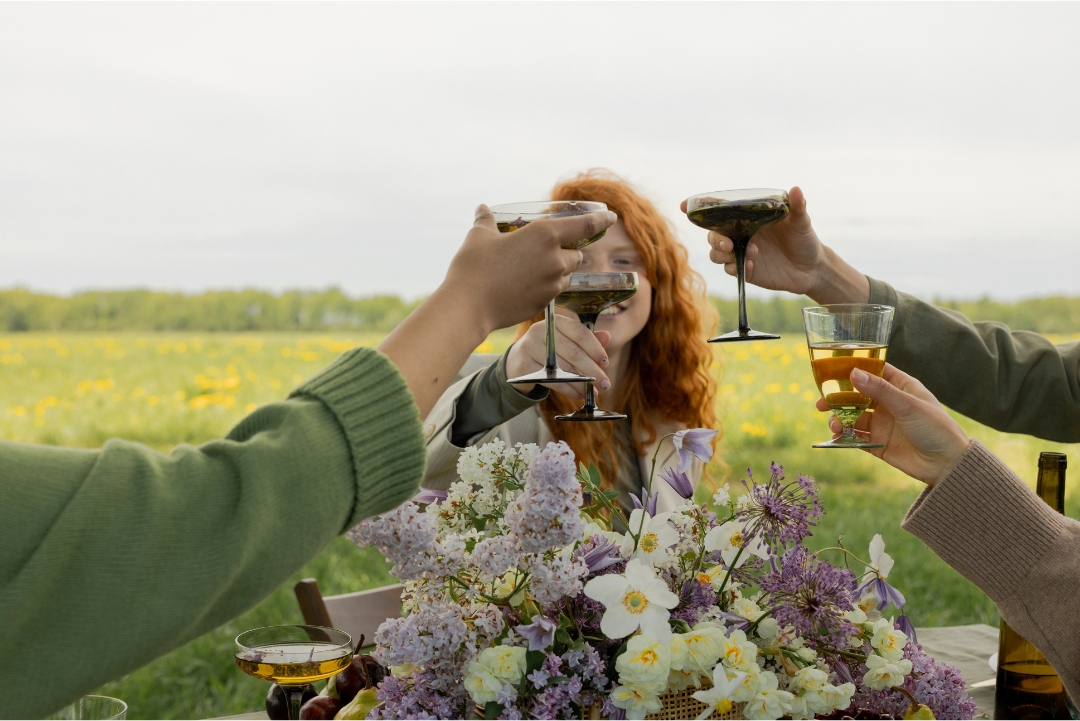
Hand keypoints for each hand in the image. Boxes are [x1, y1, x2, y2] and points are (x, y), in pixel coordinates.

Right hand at [442, 205, 617, 334]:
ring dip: (559, 270)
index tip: (612, 217)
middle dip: (567, 251)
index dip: (601, 220)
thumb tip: (482, 208)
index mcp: (544, 234)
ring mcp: (552, 284)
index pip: (585, 224)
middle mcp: (555, 259)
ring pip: (567, 274)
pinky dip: (548, 286)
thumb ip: (486, 221)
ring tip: (534, 269)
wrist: (467, 307)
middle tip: (545, 250)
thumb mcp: (479, 237)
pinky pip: (555, 291)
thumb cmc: (473, 267)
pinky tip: (526, 286)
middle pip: (576, 253)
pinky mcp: (545, 303)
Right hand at [506, 318, 611, 398]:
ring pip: (563, 368)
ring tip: (593, 392)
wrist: (518, 361)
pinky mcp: (524, 366)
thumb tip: (608, 337)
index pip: (579, 332)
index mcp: (555, 321)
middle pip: (573, 352)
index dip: (595, 348)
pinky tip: (578, 394)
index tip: (605, 362)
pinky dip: (568, 389)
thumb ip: (586, 339)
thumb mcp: (566, 340)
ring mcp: (530, 348)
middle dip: (592, 370)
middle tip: (605, 384)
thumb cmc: (548, 349)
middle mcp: (540, 331)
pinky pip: (552, 380)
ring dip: (581, 383)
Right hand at [681, 186, 869, 304]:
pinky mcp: (746, 271)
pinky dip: (737, 267)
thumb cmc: (805, 239)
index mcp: (747, 218)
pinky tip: (754, 265)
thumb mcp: (802, 221)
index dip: (699, 207)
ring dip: (725, 254)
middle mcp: (740, 235)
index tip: (684, 206)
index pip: (718, 211)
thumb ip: (796, 206)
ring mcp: (741, 254)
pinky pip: (731, 269)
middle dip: (714, 238)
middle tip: (728, 244)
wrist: (812, 268)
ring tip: (750, 253)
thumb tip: (795, 189)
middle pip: (712, 235)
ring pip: (716, 254)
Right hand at [815, 364, 970, 486]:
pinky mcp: (879, 444)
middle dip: (839, 399)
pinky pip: (856, 438)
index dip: (855, 369)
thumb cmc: (936, 428)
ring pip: (854, 418)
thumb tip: (853, 373)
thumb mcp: (908, 405)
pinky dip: (844, 437)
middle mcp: (890, 404)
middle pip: (858, 396)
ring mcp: (884, 424)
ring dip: (840, 419)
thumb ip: (880, 390)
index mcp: (901, 387)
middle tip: (821, 403)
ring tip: (834, 425)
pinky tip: (837, 437)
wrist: (947, 465)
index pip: (875, 372)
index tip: (833, 371)